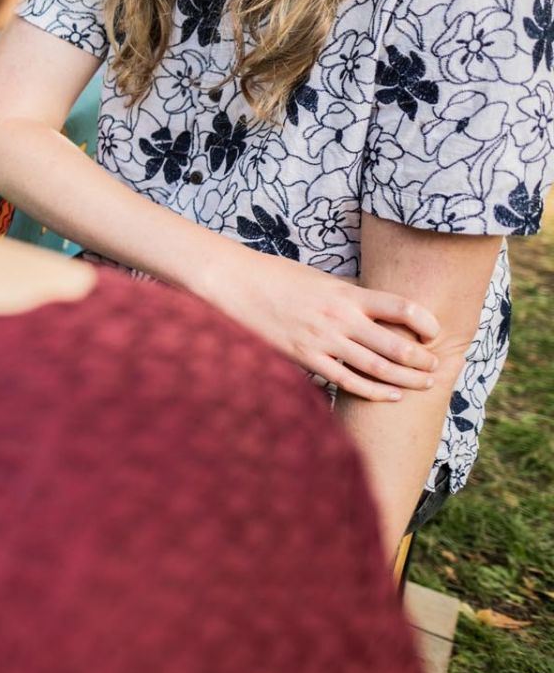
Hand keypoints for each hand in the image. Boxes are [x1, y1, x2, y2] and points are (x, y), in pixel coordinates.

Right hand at [199, 252, 441, 401]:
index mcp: (346, 293)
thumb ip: (348, 294)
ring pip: (377, 368)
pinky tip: (391, 394)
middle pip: (397, 345)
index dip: (426, 322)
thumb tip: (374, 304)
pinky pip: (347, 381)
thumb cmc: (276, 277)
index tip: (434, 332)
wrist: (236, 284)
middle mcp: (340, 318)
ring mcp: (322, 341)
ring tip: (424, 383)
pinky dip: (374, 391)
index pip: (402, 307)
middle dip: (423, 359)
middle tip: (436, 366)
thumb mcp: (319, 278)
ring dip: (407, 379)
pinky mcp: (305, 358)